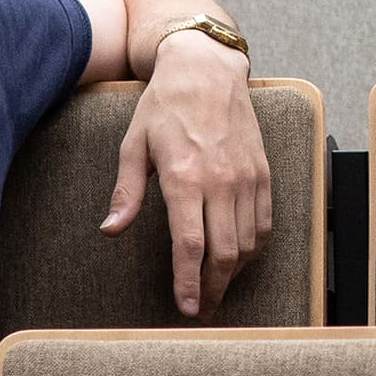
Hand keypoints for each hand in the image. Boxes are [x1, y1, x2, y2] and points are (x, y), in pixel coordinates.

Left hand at [104, 30, 272, 316]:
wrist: (207, 69)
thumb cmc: (166, 105)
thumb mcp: (134, 145)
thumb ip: (126, 193)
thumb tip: (111, 230)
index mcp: (185, 177)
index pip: (190, 245)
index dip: (188, 282)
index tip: (187, 305)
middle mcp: (221, 181)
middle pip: (223, 253)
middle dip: (214, 287)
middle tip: (204, 305)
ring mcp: (247, 177)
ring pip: (248, 242)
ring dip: (234, 271)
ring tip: (218, 284)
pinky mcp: (263, 172)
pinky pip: (264, 222)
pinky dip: (254, 247)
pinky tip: (240, 256)